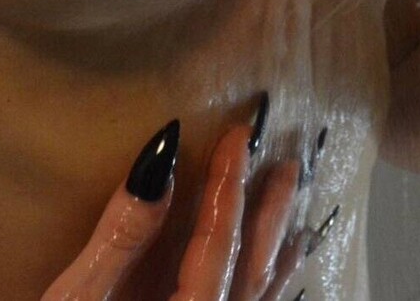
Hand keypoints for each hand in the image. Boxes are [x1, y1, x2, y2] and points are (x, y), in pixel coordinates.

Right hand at [42, 121, 304, 300]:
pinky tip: (269, 278)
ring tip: (296, 215)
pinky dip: (267, 288)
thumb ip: (122, 238)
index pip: (218, 240)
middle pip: (255, 268)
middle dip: (272, 212)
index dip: (230, 183)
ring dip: (278, 250)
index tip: (242, 135)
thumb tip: (160, 165)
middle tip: (292, 163)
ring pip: (261, 297)